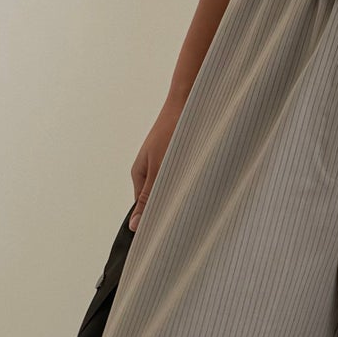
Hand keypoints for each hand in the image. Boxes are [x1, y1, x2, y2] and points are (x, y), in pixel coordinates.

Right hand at [129, 93, 187, 229]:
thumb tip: (134, 226)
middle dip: (171, 209)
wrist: (190, 101)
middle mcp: (150, 170)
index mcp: (140, 174)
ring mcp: (164, 162)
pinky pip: (182, 176)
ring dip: (183, 195)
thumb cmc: (173, 131)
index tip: (168, 235)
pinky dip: (190, 183)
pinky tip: (203, 186)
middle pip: (158, 199)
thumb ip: (150, 197)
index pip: (143, 208)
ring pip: (172, 188)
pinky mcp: (179, 156)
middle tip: (187, 222)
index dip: (154, 221)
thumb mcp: (161, 169)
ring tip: (198, 204)